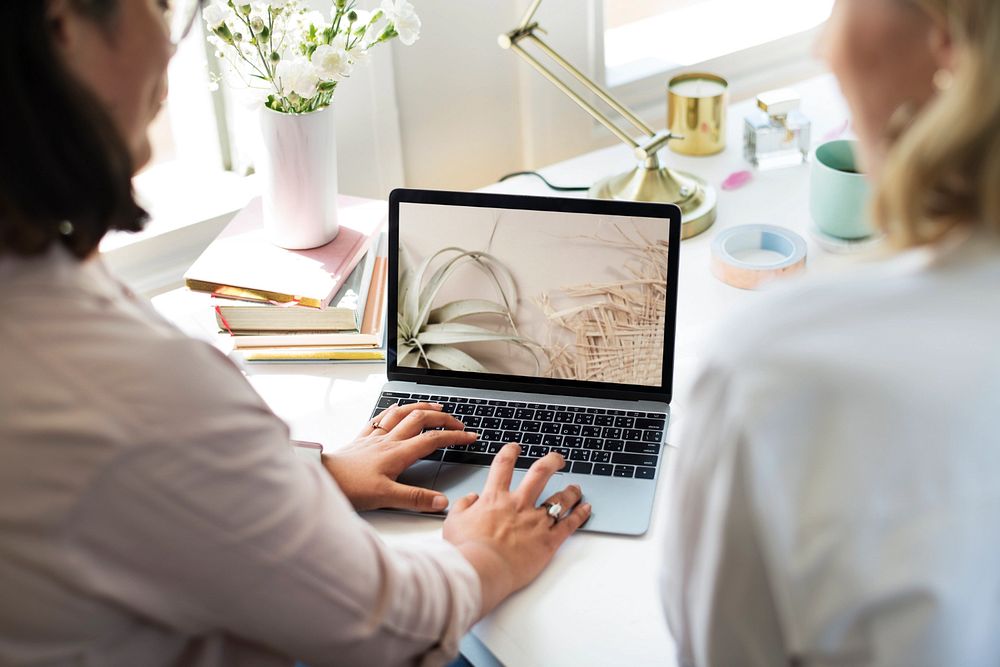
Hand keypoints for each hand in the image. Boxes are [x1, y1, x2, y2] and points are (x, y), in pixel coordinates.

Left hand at [323, 402, 475, 511]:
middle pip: (420, 420)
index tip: (470, 436)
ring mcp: (374, 438)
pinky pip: (380, 418)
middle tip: (457, 422)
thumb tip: (442, 502)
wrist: (322, 477)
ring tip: (434, 406)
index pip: (433, 440)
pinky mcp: (361, 439)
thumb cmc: (349, 487)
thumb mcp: (385, 497)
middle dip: (442, 418)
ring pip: (402, 413)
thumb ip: (415, 498)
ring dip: (421, 407)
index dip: (454, 436)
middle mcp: (388, 440)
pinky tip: (396, 408)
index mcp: (398, 453)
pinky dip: (393, 410)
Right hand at [442, 443, 591, 616]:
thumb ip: (464, 506)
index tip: (515, 448)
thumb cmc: (467, 550)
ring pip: (559, 498)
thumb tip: (471, 498)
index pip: (503, 465)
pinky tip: (586, 508)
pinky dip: (580, 515)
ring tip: (576, 487)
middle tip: (557, 459)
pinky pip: (569, 524)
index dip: (509, 452)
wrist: (481, 570)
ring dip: (570, 490)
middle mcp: (519, 504)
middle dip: (551, 462)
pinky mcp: (548, 541)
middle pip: (540, 473)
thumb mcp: (454, 522)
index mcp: (495, 498)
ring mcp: (535, 521)